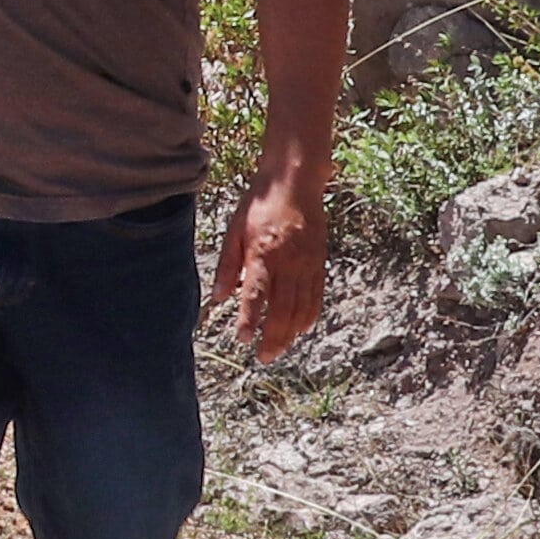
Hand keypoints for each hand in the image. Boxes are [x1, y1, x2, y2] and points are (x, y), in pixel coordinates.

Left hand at [216, 153, 331, 361]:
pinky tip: (302, 329)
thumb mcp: (235, 230)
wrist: (295, 181)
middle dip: (273, 337)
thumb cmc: (260, 204)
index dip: (250, 320)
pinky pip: (317, 296)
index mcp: (263, 254)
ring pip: (302, 308)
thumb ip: (228, 265)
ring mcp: (307, 264)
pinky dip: (310, 315)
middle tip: (264, 357)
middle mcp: (288, 263)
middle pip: (283, 310)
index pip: (256, 295)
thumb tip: (219, 297)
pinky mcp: (320, 262)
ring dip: (291, 333)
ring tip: (280, 348)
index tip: (243, 339)